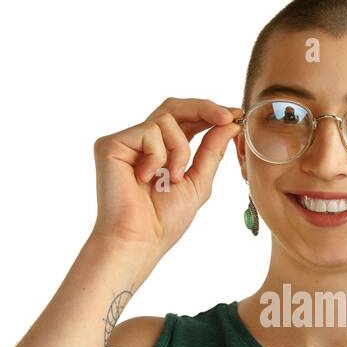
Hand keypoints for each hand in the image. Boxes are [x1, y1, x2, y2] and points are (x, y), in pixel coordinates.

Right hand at [90, 97, 242, 257]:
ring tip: (171, 178)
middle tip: (227, 116)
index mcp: (163, 151)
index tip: (235, 115)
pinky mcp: (110, 144)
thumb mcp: (198, 181)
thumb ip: (212, 150)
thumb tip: (231, 122)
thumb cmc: (164, 221)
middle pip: (173, 107)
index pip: (186, 121)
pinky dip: (158, 156)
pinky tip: (146, 178)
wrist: (140, 239)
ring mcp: (126, 142)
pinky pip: (149, 131)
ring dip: (180, 150)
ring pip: (166, 119)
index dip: (210, 113)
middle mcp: (142, 143)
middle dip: (204, 108)